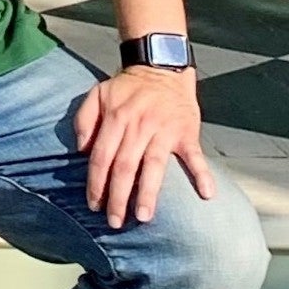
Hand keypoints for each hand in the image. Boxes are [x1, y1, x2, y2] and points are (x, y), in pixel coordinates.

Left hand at [75, 65, 213, 227]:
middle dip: (118, 197)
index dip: (96, 183)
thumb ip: (84, 120)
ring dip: (148, 193)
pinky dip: (202, 174)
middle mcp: (139, 126)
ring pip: (154, 166)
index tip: (93, 205)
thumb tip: (80, 150)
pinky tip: (207, 194)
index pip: (102, 157)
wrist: (161, 65)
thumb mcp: (98, 94)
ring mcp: (164, 130)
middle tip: (115, 222)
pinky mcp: (186, 132)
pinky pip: (195, 155)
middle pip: (125, 167)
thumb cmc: (127, 86)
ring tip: (144, 217)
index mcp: (116, 118)